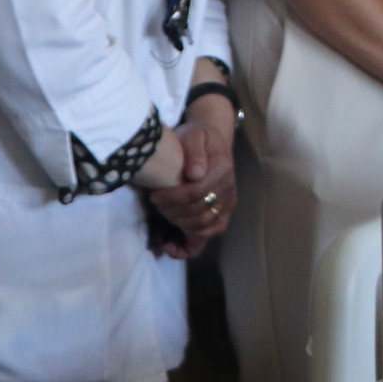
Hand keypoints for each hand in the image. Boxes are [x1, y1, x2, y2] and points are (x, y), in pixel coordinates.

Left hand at [146, 104, 238, 257]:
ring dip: (179, 225)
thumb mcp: (193, 135)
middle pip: (200, 212)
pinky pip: (209, 236)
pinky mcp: (222, 214)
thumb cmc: (197, 137)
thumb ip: (194, 150)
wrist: (211, 140)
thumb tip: (195, 173)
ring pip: (205, 227)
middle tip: (155, 203)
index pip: (197, 192)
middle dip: (173, 212)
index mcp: (222, 168)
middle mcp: (228, 190)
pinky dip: (189, 246)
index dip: (172, 198)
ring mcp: (227, 204)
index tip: (154, 195)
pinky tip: (170, 245)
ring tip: (163, 214)